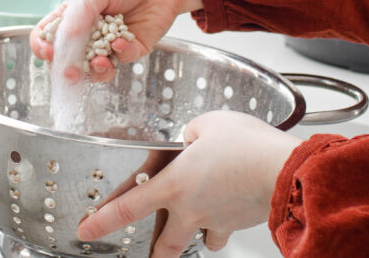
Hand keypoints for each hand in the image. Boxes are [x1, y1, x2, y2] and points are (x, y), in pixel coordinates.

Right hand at [29, 0, 202, 81]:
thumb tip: (66, 36)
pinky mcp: (132, 49)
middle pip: (70, 59)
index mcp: (74, 15)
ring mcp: (110, 44)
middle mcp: (89, 33)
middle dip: (69, 69)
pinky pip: (122, 59)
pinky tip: (121, 42)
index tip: (48, 52)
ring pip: (96, 68)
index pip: (50, 36)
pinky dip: (120, 53)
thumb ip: (81, 11)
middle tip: (70, 72)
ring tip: (100, 63)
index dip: (44, 46)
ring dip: (95, 70)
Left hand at [76, 111, 301, 255]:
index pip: (127, 208)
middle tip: (148, 256)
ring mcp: (215, 221)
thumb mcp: (206, 123)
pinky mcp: (238, 223)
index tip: (85, 231)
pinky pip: (224, 231)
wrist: (282, 169)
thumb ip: (189, 132)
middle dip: (153, 255)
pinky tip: (226, 209)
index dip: (102, 222)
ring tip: (192, 232)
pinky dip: (222, 226)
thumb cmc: (245, 145)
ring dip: (192, 239)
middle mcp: (190, 210)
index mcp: (173, 185)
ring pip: (197, 242)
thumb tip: (189, 138)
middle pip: (163, 246)